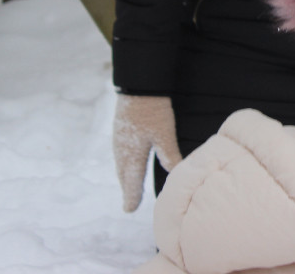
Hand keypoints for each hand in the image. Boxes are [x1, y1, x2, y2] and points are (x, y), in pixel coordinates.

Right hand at [113, 94, 182, 211]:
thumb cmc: (152, 110)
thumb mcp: (164, 134)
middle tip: (130, 203)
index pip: (131, 182)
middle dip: (128, 188)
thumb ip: (169, 156)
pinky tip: (128, 160)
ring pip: (121, 164)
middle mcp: (121, 150)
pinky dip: (124, 163)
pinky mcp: (120, 128)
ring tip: (128, 185)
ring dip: (125, 176)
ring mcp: (118, 139)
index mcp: (131, 155)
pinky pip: (120, 153)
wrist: (138, 85)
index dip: (131, 196)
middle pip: (124, 175)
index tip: (129, 210)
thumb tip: (175, 176)